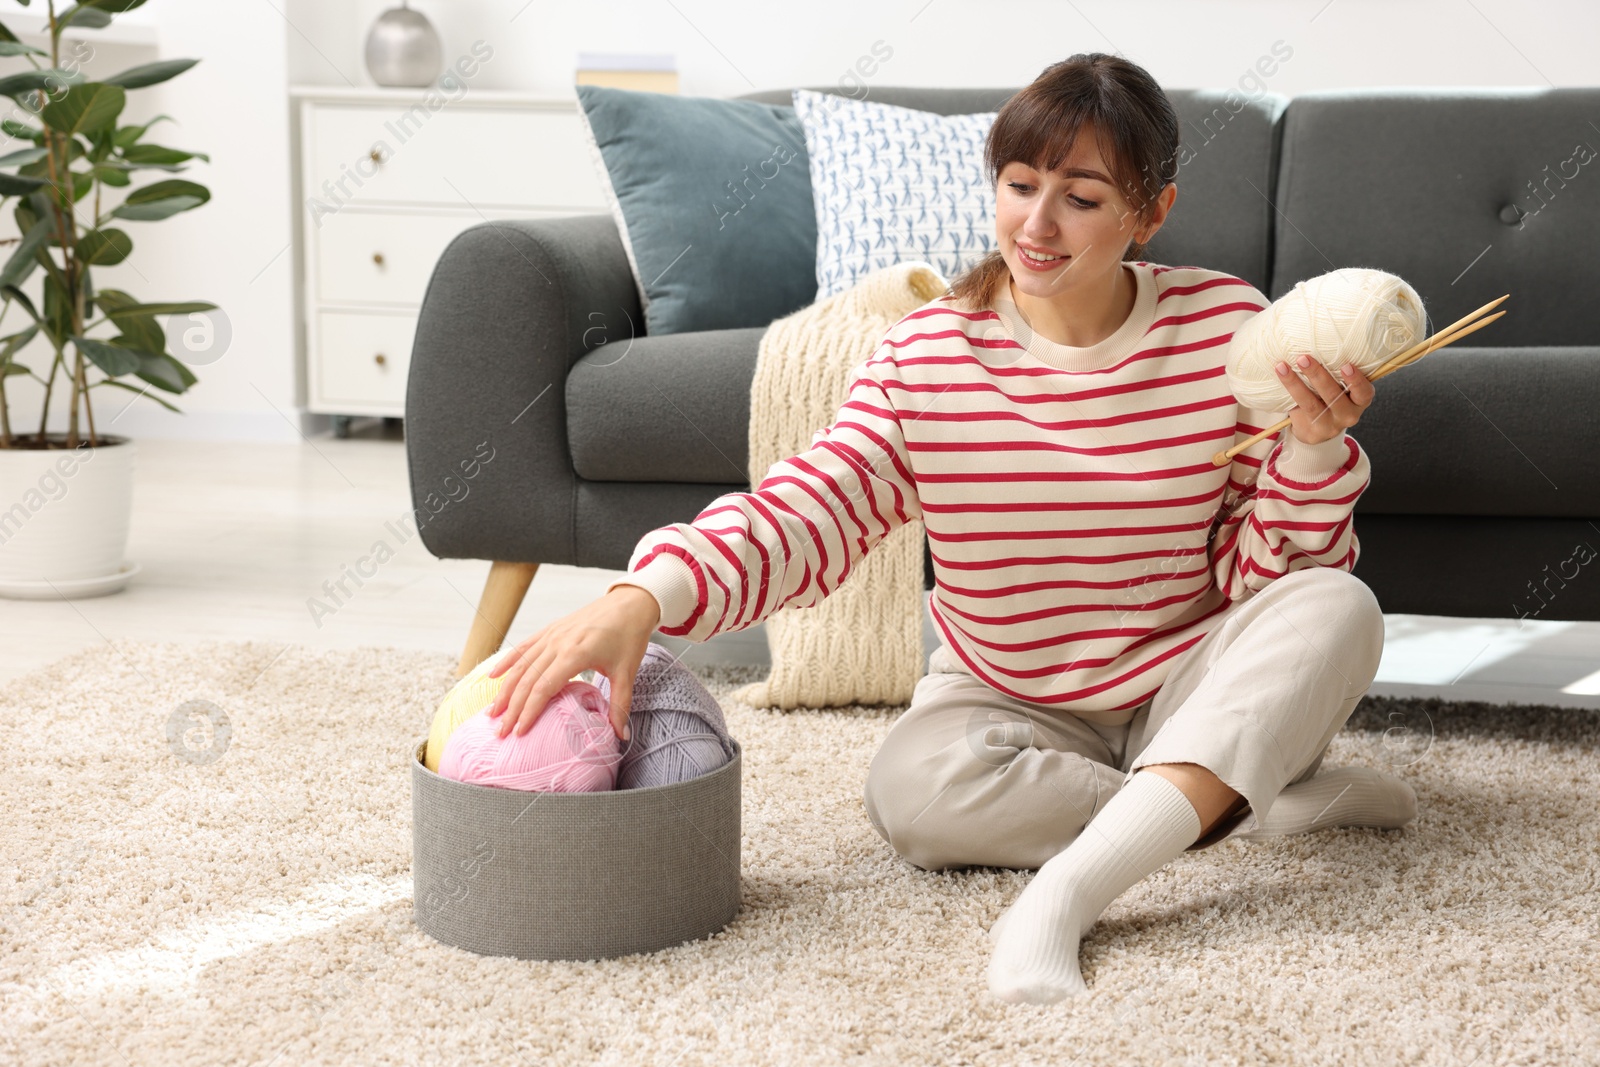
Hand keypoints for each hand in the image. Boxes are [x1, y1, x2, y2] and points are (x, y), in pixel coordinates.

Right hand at [484, 585, 661, 740]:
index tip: (519, 732)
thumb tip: (621, 736)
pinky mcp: (550, 629)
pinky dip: (507, 662)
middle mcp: (558, 643)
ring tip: (492, 712)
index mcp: (576, 654)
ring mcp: (551, 634)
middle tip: (500, 732)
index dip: (529, 712)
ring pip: (520, 665)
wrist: (630, 603)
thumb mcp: (627, 672)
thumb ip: (620, 705)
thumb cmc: (629, 636)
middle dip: (511, 708)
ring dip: (504, 690)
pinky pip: (523, 647)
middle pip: (527, 680)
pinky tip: (493, 677)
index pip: (544, 688)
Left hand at [1275, 354, 1375, 445]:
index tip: (1346, 366)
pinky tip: (1280, 378)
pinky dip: (1288, 392)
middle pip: (1334, 396)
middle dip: (1318, 376)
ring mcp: (1328, 424)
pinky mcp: (1310, 429)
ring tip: (1283, 367)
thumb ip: (1339, 372)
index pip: (1364, 392)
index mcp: (1360, 401)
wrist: (1318, 429)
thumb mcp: (1344, 388)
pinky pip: (1297, 410)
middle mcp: (1347, 414)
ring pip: (1310, 404)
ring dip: (1295, 384)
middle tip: (1303, 358)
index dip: (1356, 381)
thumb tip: (1324, 339)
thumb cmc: (1333, 398)